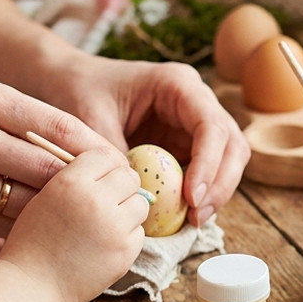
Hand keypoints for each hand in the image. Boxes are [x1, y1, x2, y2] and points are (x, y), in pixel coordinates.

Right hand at [0, 78, 118, 237]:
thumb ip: (20, 114)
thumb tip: (81, 143)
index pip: (58, 126)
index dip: (95, 149)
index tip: (117, 162)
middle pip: (49, 169)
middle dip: (85, 186)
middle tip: (112, 195)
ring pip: (29, 204)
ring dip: (58, 212)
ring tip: (82, 216)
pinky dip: (23, 230)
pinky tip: (40, 230)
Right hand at [0, 147, 147, 301]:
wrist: (31, 286)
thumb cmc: (32, 242)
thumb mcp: (44, 198)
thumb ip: (75, 179)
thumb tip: (110, 164)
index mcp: (70, 182)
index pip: (105, 156)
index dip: (105, 166)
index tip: (103, 176)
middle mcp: (95, 200)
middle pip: (129, 176)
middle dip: (121, 186)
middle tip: (109, 199)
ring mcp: (114, 227)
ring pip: (140, 203)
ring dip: (128, 209)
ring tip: (106, 223)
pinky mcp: (126, 251)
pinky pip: (139, 232)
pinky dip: (127, 236)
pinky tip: (105, 244)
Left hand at [46, 55, 249, 226]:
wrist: (71, 81)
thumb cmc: (80, 91)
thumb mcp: (92, 120)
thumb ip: (117, 156)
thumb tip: (142, 196)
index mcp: (178, 84)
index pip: (211, 126)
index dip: (208, 163)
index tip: (191, 197)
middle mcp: (196, 102)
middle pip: (232, 144)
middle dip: (220, 183)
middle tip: (198, 216)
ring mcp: (195, 124)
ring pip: (229, 160)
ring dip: (217, 192)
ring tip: (194, 220)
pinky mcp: (187, 144)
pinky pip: (208, 171)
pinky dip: (202, 194)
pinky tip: (186, 214)